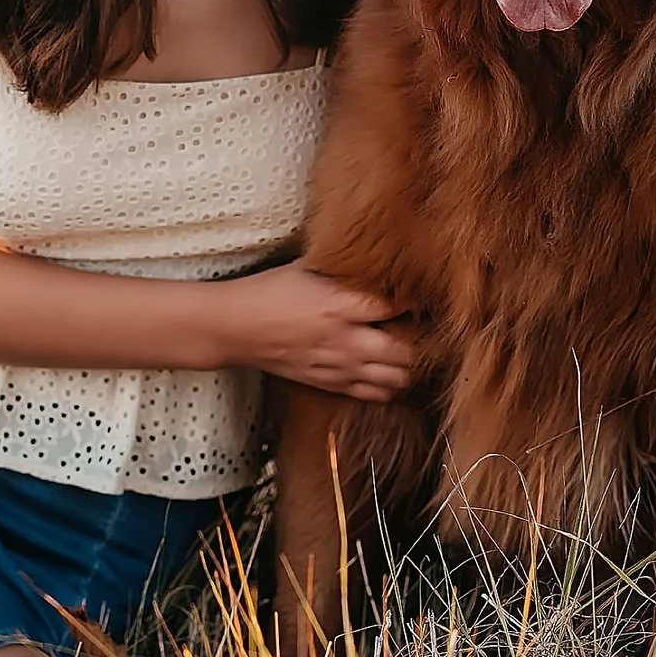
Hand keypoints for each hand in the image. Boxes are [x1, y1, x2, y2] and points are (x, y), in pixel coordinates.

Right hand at [219, 260, 417, 401]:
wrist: (236, 328)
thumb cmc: (270, 291)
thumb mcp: (308, 267)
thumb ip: (345, 271)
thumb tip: (378, 262)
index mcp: (340, 305)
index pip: (398, 306)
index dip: (414, 299)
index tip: (416, 292)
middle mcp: (346, 341)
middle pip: (407, 351)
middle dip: (419, 337)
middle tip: (417, 324)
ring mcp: (340, 368)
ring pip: (398, 378)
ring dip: (408, 364)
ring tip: (405, 347)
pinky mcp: (331, 385)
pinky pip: (376, 394)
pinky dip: (389, 384)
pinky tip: (386, 368)